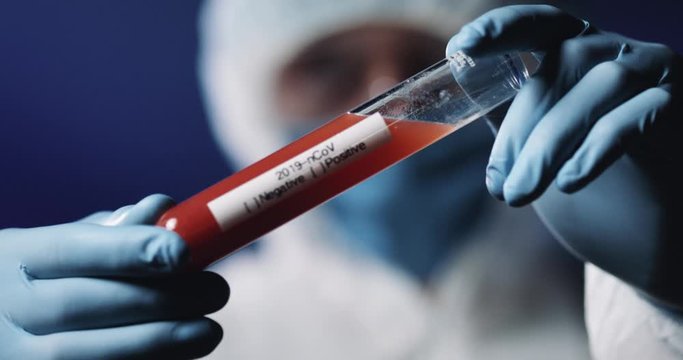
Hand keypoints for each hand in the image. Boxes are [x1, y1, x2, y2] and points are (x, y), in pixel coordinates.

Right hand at [0, 194, 229, 358]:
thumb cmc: (51, 277)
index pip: (69, 249)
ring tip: (208, 330)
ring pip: (86, 354)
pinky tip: (180, 353)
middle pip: (82, 305)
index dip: (127, 250)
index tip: (182, 252)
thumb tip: (161, 208)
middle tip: (216, 290)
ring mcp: (15, 354)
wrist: (7, 324)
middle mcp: (8, 307)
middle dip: (158, 300)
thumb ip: (114, 232)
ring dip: (158, 342)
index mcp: (15, 256)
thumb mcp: (67, 246)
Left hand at [447, 6, 682, 307]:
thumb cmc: (582, 180)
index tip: (460, 48)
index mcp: (575, 51)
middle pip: (564, 62)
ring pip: (602, 86)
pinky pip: (640, 115)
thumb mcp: (534, 146)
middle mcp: (615, 52)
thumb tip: (450, 103)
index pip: (538, 24)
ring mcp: (653, 76)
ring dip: (551, 143)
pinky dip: (598, 147)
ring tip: (519, 193)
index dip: (501, 29)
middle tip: (497, 185)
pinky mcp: (676, 109)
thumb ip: (505, 117)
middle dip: (521, 127)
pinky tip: (569, 183)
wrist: (639, 234)